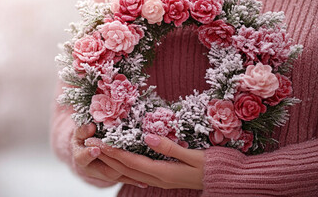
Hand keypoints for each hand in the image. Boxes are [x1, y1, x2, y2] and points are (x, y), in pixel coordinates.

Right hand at [72, 123, 147, 187]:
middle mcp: (92, 169)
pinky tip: (145, 183)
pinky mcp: (114, 177)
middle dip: (118, 164)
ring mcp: (104, 175)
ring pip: (116, 176)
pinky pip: (124, 180)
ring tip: (141, 170)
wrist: (86, 150)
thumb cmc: (83, 138)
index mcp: (80, 157)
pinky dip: (134, 180)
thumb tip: (91, 126)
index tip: (96, 149)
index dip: (89, 154)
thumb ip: (83, 130)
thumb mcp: (80, 132)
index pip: (82, 157)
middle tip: (128, 157)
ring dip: (129, 174)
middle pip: (105, 170)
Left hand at [85, 134, 204, 189]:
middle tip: (90, 143)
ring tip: (99, 149)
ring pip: (131, 172)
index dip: (114, 151)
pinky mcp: (166, 178)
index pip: (132, 161)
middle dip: (107, 156)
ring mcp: (162, 180)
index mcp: (165, 172)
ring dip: (114, 161)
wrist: (228, 181)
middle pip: (127, 168)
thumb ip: (170, 147)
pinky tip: (121, 160)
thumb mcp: (195, 155)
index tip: (99, 141)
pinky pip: (139, 173)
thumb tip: (148, 137)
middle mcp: (160, 179)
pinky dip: (126, 165)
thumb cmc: (215, 165)